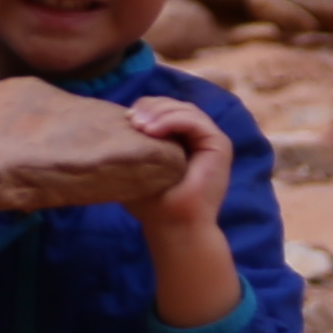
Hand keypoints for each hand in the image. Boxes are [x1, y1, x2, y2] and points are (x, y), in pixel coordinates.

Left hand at [122, 92, 234, 242]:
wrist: (174, 227)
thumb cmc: (154, 204)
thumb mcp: (137, 167)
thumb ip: (133, 144)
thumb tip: (113, 120)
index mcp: (181, 140)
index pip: (165, 110)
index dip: (146, 108)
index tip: (126, 119)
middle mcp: (197, 138)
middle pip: (175, 105)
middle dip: (152, 107)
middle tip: (132, 119)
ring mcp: (210, 141)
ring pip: (185, 110)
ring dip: (160, 113)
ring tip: (141, 126)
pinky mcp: (219, 145)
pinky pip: (196, 122)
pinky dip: (173, 121)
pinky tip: (153, 131)